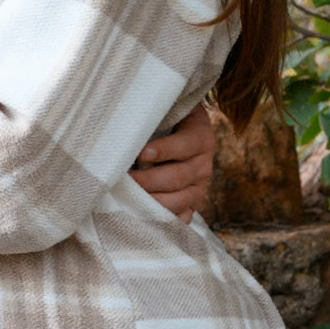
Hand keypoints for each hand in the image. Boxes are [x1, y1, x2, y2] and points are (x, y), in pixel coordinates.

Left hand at [129, 103, 214, 223]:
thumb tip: (126, 126)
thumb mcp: (166, 109)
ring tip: (128, 197)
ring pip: (179, 200)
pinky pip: (181, 217)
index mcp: (201, 136)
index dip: (164, 150)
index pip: (185, 144)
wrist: (183, 130)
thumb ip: (152, 117)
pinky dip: (163, 219)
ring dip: (152, 201)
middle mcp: (204, 164)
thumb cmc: (166, 117)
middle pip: (178, 177)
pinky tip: (143, 215)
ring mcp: (200, 188)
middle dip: (149, 180)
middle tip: (125, 179)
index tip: (141, 154)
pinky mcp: (192, 204)